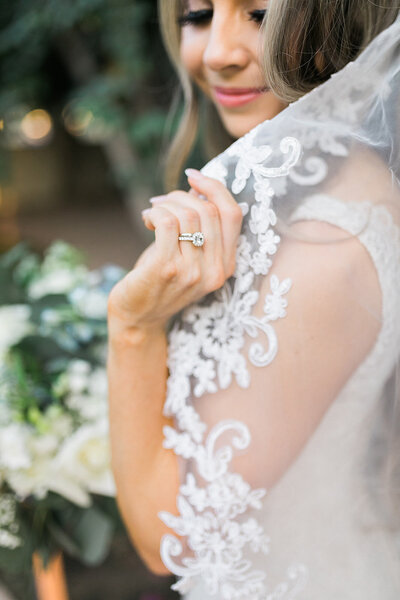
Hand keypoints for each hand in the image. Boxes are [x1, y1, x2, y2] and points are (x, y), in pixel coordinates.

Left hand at [107, 169, 242, 334]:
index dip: (215, 188)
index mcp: (227, 265)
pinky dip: (155, 213)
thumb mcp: (189, 255)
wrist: (138, 318)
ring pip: (187, 215)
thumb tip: (198, 186)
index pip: (234, 214)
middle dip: (181, 196)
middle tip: (162, 202)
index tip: (194, 176)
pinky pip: (167, 223)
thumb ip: (199, 226)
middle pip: (208, 210)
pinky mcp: (166, 270)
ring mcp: (192, 272)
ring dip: (166, 204)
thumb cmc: (161, 281)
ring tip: (153, 212)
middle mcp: (215, 271)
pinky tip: (147, 219)